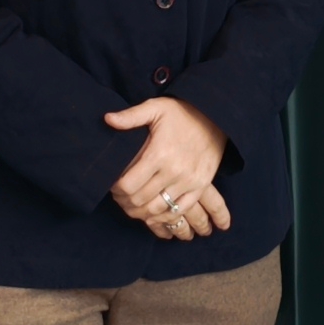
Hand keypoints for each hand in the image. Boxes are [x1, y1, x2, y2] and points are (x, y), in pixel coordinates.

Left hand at [103, 94, 230, 235]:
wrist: (216, 117)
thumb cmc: (182, 112)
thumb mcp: (156, 108)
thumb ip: (131, 116)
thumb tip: (107, 119)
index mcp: (159, 154)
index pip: (128, 184)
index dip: (116, 190)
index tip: (112, 186)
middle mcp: (174, 171)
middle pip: (140, 200)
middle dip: (125, 202)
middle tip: (119, 197)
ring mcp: (189, 181)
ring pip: (157, 209)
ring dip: (141, 212)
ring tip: (133, 206)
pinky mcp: (200, 187)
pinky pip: (179, 210)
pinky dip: (164, 216)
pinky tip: (153, 213)